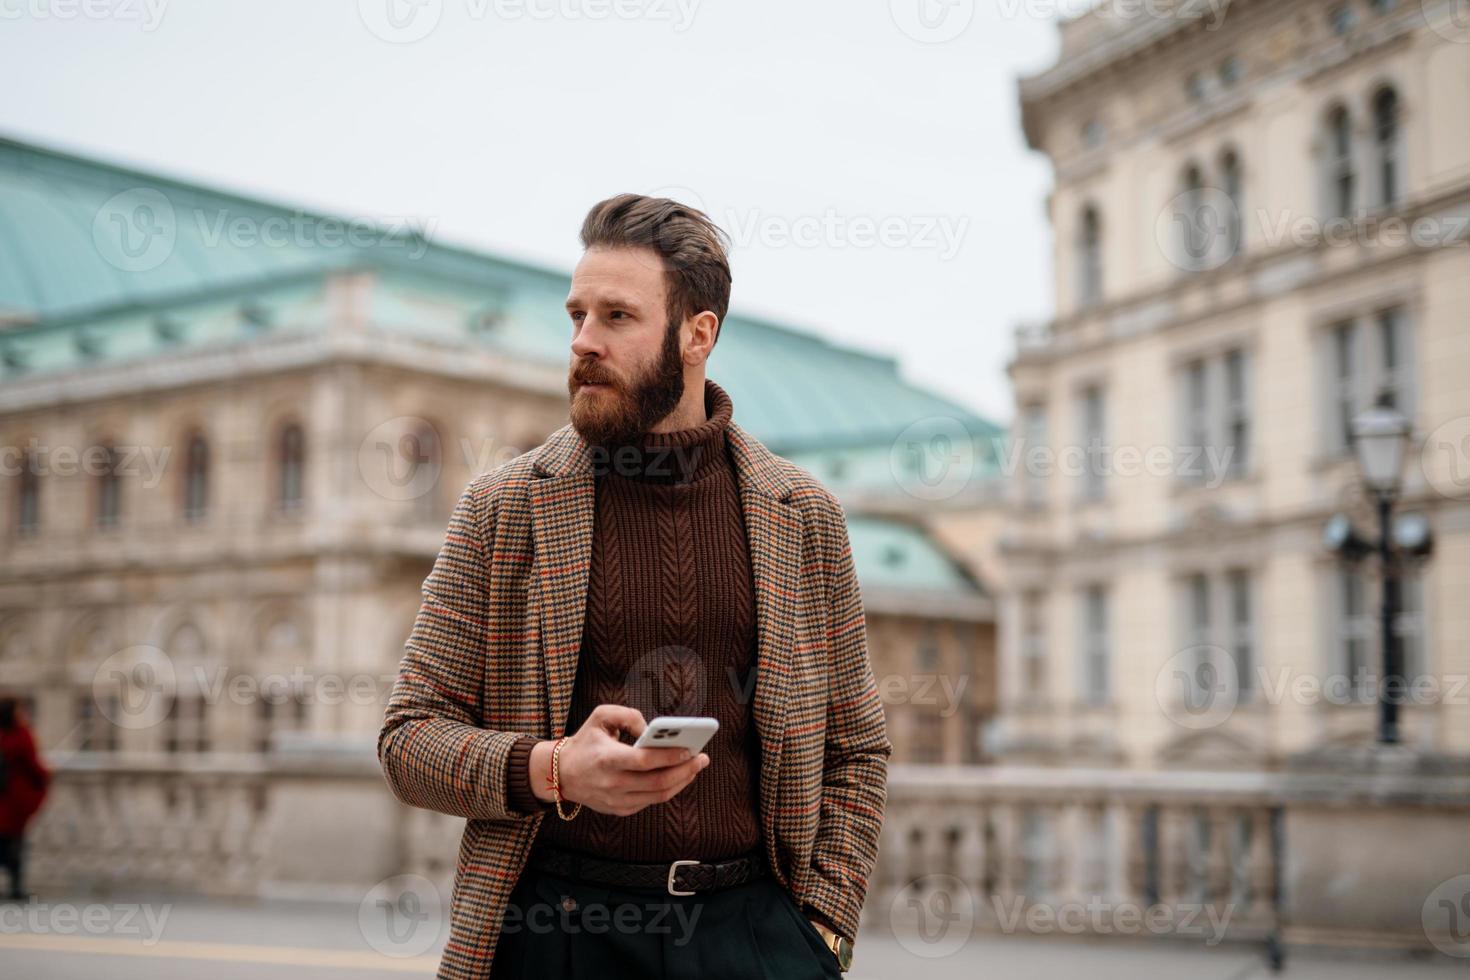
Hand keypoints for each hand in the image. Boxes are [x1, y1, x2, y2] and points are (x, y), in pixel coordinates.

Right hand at [529, 705, 708, 816]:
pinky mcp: (620, 810)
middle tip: (702, 757)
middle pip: (658, 782)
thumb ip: (629, 715)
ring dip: (682, 781)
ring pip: (659, 795)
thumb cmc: (586, 741)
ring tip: (696, 766)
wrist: (562, 773)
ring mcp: (616, 800)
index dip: (669, 756)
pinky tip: (680, 775)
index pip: (644, 761)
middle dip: (685, 770)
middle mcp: (612, 784)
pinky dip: (669, 789)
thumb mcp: (601, 716)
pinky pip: (652, 801)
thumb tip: (653, 730)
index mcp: (606, 759)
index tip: (689, 748)